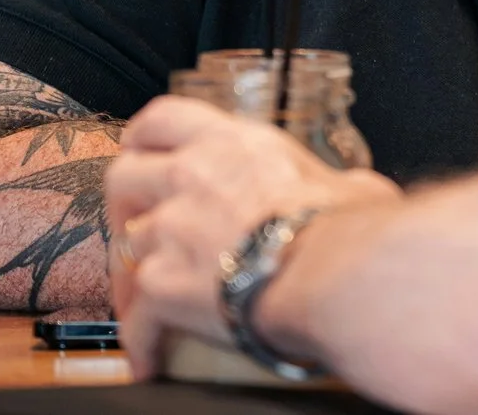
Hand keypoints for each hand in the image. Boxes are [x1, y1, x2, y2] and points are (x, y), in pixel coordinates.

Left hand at [104, 96, 398, 378]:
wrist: (331, 275)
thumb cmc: (346, 229)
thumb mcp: (351, 184)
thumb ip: (333, 182)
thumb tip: (354, 190)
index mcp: (233, 144)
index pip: (164, 118)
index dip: (143, 137)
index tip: (140, 151)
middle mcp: (192, 177)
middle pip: (124, 176)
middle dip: (124, 203)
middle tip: (136, 223)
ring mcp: (170, 229)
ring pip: (127, 246)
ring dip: (137, 271)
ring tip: (148, 298)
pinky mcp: (161, 284)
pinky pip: (136, 316)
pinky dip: (140, 338)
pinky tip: (148, 358)